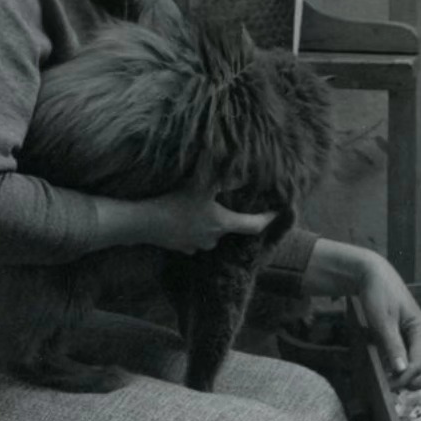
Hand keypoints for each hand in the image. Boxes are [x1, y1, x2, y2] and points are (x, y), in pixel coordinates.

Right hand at [149, 165, 275, 254]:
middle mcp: (213, 239)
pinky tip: (184, 217)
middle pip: (230, 229)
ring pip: (211, 234)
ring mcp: (196, 246)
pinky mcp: (181, 248)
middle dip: (231, 217)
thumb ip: (226, 178)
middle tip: (226, 201)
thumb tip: (246, 172)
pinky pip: (194, 239)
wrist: (144, 222)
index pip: (254, 225)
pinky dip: (194, 229)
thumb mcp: (202, 184)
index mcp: (223, 223)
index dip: (268, 218)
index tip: (276, 212)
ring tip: (201, 207)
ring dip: (211, 223)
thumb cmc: (175, 202)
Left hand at [304, 241, 420, 390]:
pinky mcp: (406, 337)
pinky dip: (401, 368)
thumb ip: (393, 345)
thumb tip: (402, 372)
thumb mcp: (383, 320)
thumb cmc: (378, 294)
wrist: (373, 274)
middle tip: (392, 384)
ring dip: (409, 377)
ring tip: (388, 378)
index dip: (406, 379)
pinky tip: (385, 367)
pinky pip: (410, 359)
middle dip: (415, 382)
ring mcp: (415, 337)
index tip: (388, 384)